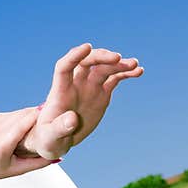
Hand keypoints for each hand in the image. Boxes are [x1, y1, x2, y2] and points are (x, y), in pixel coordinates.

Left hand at [0, 107, 59, 181]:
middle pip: (25, 114)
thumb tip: (58, 157)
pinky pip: (11, 114)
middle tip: (56, 119)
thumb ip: (37, 163)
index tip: (57, 118)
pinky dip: (20, 118)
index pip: (26, 122)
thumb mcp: (15, 170)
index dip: (43, 117)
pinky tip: (26, 125)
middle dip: (41, 115)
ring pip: (19, 112)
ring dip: (32, 116)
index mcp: (2, 143)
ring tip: (44, 122)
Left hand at [22, 43, 143, 158]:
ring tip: (135, 65)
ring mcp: (89, 87)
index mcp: (60, 92)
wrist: (58, 140)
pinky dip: (125, 73)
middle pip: (87, 62)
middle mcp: (75, 85)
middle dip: (101, 57)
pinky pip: (114, 78)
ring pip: (103, 68)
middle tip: (118, 58)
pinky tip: (138, 72)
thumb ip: (59, 128)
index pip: (65, 67)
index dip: (74, 56)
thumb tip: (72, 119)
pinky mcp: (101, 93)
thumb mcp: (51, 138)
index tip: (87, 47)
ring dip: (118, 64)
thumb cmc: (49, 139)